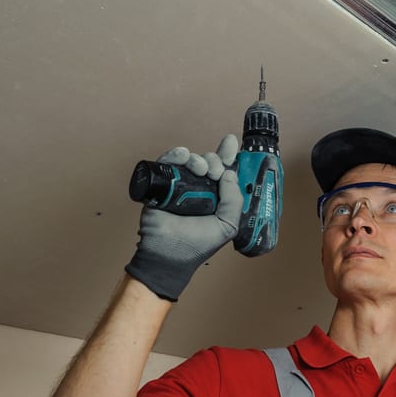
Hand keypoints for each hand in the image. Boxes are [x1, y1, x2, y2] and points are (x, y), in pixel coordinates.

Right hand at [125, 134, 242, 300]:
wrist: (169, 254)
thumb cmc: (198, 244)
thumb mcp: (228, 225)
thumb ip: (234, 200)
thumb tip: (228, 173)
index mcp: (215, 196)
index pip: (223, 170)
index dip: (227, 155)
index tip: (230, 141)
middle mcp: (198, 187)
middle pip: (209, 161)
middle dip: (215, 161)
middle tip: (214, 173)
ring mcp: (180, 184)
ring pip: (191, 159)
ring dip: (198, 159)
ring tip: (200, 170)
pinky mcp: (161, 184)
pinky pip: (168, 161)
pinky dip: (176, 155)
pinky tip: (183, 156)